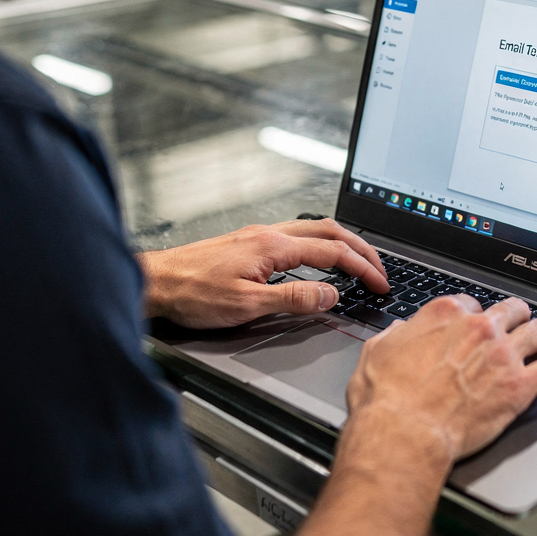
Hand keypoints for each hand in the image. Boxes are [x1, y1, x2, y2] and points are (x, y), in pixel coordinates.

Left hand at [138, 219, 388, 328]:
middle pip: (329, 231)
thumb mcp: (246, 305)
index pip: (332, 253)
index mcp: (273, 246)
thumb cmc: (192, 294)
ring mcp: (258, 235)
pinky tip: (319, 260)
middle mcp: (268, 234)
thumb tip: (331, 296)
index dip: (362, 269)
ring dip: (342, 243)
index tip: (380, 284)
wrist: (156, 283)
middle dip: (361, 249)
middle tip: (380, 270)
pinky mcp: (249, 243)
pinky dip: (320, 244)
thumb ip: (293, 299)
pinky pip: (297, 235)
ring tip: (359, 261)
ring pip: (314, 229)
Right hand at [346, 295, 536, 462]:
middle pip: (512, 310)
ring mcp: (503, 355)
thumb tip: (403, 331)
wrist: (405, 432)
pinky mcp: (519, 386)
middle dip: (514, 319)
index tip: (475, 328)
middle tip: (514, 330)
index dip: (474, 317)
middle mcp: (479, 328)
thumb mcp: (378, 351)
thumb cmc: (386, 398)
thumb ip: (397, 335)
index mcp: (446, 314)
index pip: (472, 304)